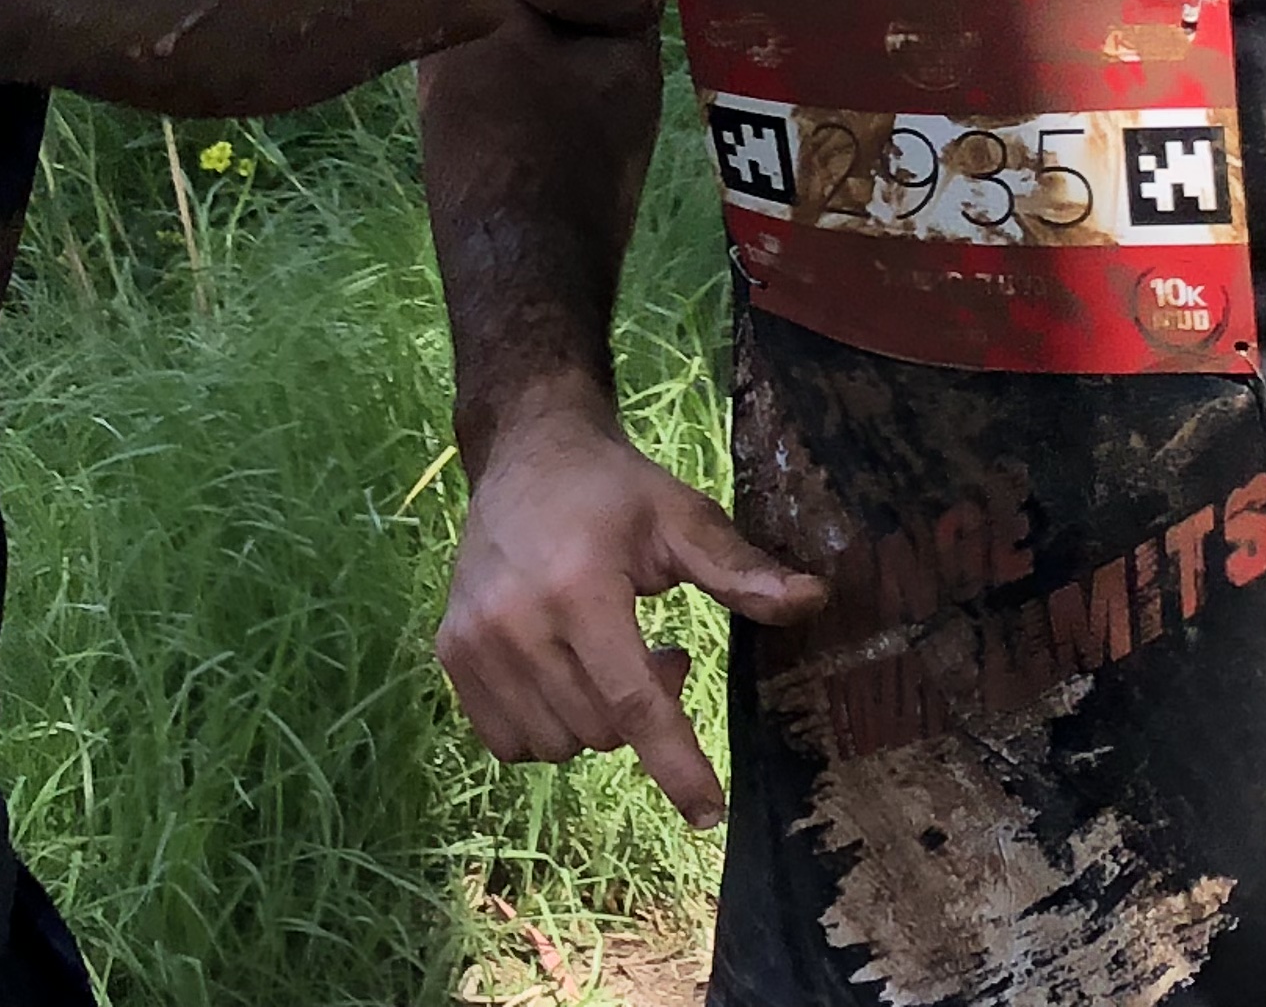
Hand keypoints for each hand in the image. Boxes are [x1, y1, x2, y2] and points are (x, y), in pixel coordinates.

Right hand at [435, 406, 823, 828]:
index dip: (676, 763)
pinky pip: (509, 741)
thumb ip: (740, 570)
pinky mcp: (449, 652)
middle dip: (641, 710)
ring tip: (607, 654)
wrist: (524, 451)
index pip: (632, 703)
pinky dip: (546, 726)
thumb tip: (816, 599)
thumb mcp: (680, 517)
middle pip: (600, 730)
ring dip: (594, 720)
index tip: (709, 813)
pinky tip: (561, 671)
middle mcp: (516, 621)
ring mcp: (474, 641)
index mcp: (578, 589)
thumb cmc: (612, 488)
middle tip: (660, 651)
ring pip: (557, 744)